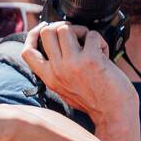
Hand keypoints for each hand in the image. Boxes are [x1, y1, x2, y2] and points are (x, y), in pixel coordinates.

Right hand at [20, 22, 136, 126]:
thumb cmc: (94, 102)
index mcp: (48, 77)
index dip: (33, 34)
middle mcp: (56, 70)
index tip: (43, 28)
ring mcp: (72, 64)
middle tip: (74, 34)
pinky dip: (99, 40)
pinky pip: (92, 35)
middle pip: (46, 32)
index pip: (27, 51)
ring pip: (65, 29)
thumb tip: (57, 47)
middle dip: (61, 27)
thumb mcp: (64, 89)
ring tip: (89, 42)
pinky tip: (104, 52)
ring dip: (81, 30)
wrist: (114, 114)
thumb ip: (57, 71)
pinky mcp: (91, 60)